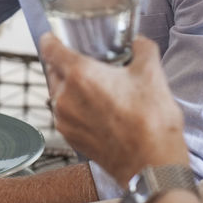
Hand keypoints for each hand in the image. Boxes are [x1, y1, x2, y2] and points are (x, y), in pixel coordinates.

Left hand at [39, 34, 185, 186]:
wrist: (151, 165)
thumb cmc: (151, 121)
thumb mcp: (152, 74)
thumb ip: (142, 49)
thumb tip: (139, 42)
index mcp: (80, 74)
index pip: (50, 49)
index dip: (51, 39)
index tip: (53, 36)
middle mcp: (65, 97)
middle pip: (54, 72)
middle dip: (66, 66)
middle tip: (87, 64)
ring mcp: (65, 120)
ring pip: (59, 95)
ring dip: (72, 89)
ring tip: (97, 90)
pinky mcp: (70, 138)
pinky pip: (65, 115)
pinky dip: (76, 109)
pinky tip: (98, 111)